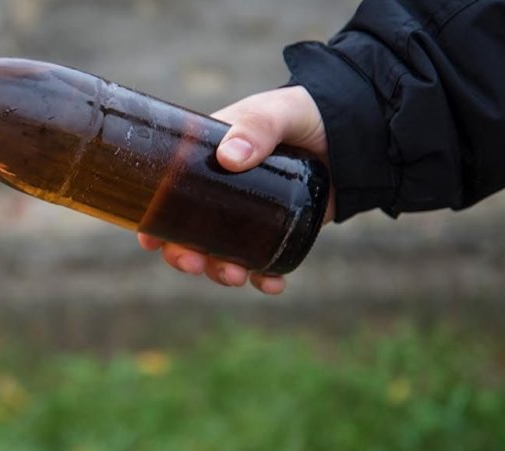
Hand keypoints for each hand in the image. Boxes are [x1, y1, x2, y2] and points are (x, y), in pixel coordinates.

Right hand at [138, 85, 332, 293]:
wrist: (355, 132)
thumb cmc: (306, 112)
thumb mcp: (278, 112)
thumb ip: (257, 127)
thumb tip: (228, 159)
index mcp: (205, 160)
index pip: (167, 193)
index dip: (153, 220)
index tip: (150, 240)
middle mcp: (220, 192)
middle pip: (187, 233)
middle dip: (183, 255)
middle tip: (193, 263)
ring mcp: (248, 216)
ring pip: (220, 253)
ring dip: (218, 271)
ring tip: (234, 277)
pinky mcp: (278, 232)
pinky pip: (263, 263)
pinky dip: (263, 279)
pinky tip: (272, 285)